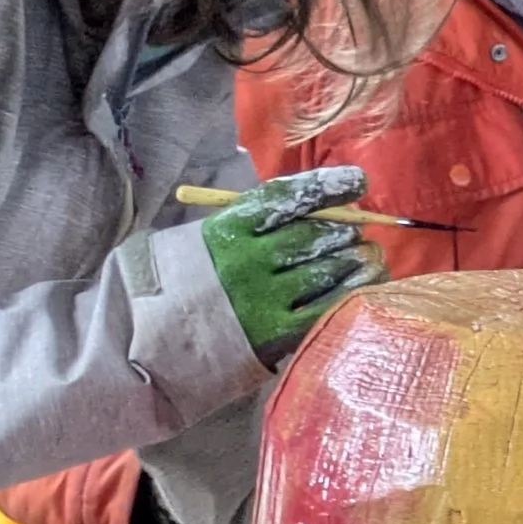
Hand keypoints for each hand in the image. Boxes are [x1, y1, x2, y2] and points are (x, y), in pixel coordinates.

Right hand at [198, 167, 384, 360]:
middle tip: (354, 233)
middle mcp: (248, 260)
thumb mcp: (211, 237)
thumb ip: (257, 221)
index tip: (358, 182)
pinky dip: (355, 289)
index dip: (327, 186)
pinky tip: (368, 280)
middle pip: (314, 234)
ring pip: (328, 268)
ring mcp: (264, 298)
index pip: (286, 198)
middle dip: (344, 230)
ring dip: (355, 259)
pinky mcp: (277, 333)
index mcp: (228, 229)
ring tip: (367, 256)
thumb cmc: (188, 281)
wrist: (154, 341)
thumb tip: (322, 207)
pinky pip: (329, 306)